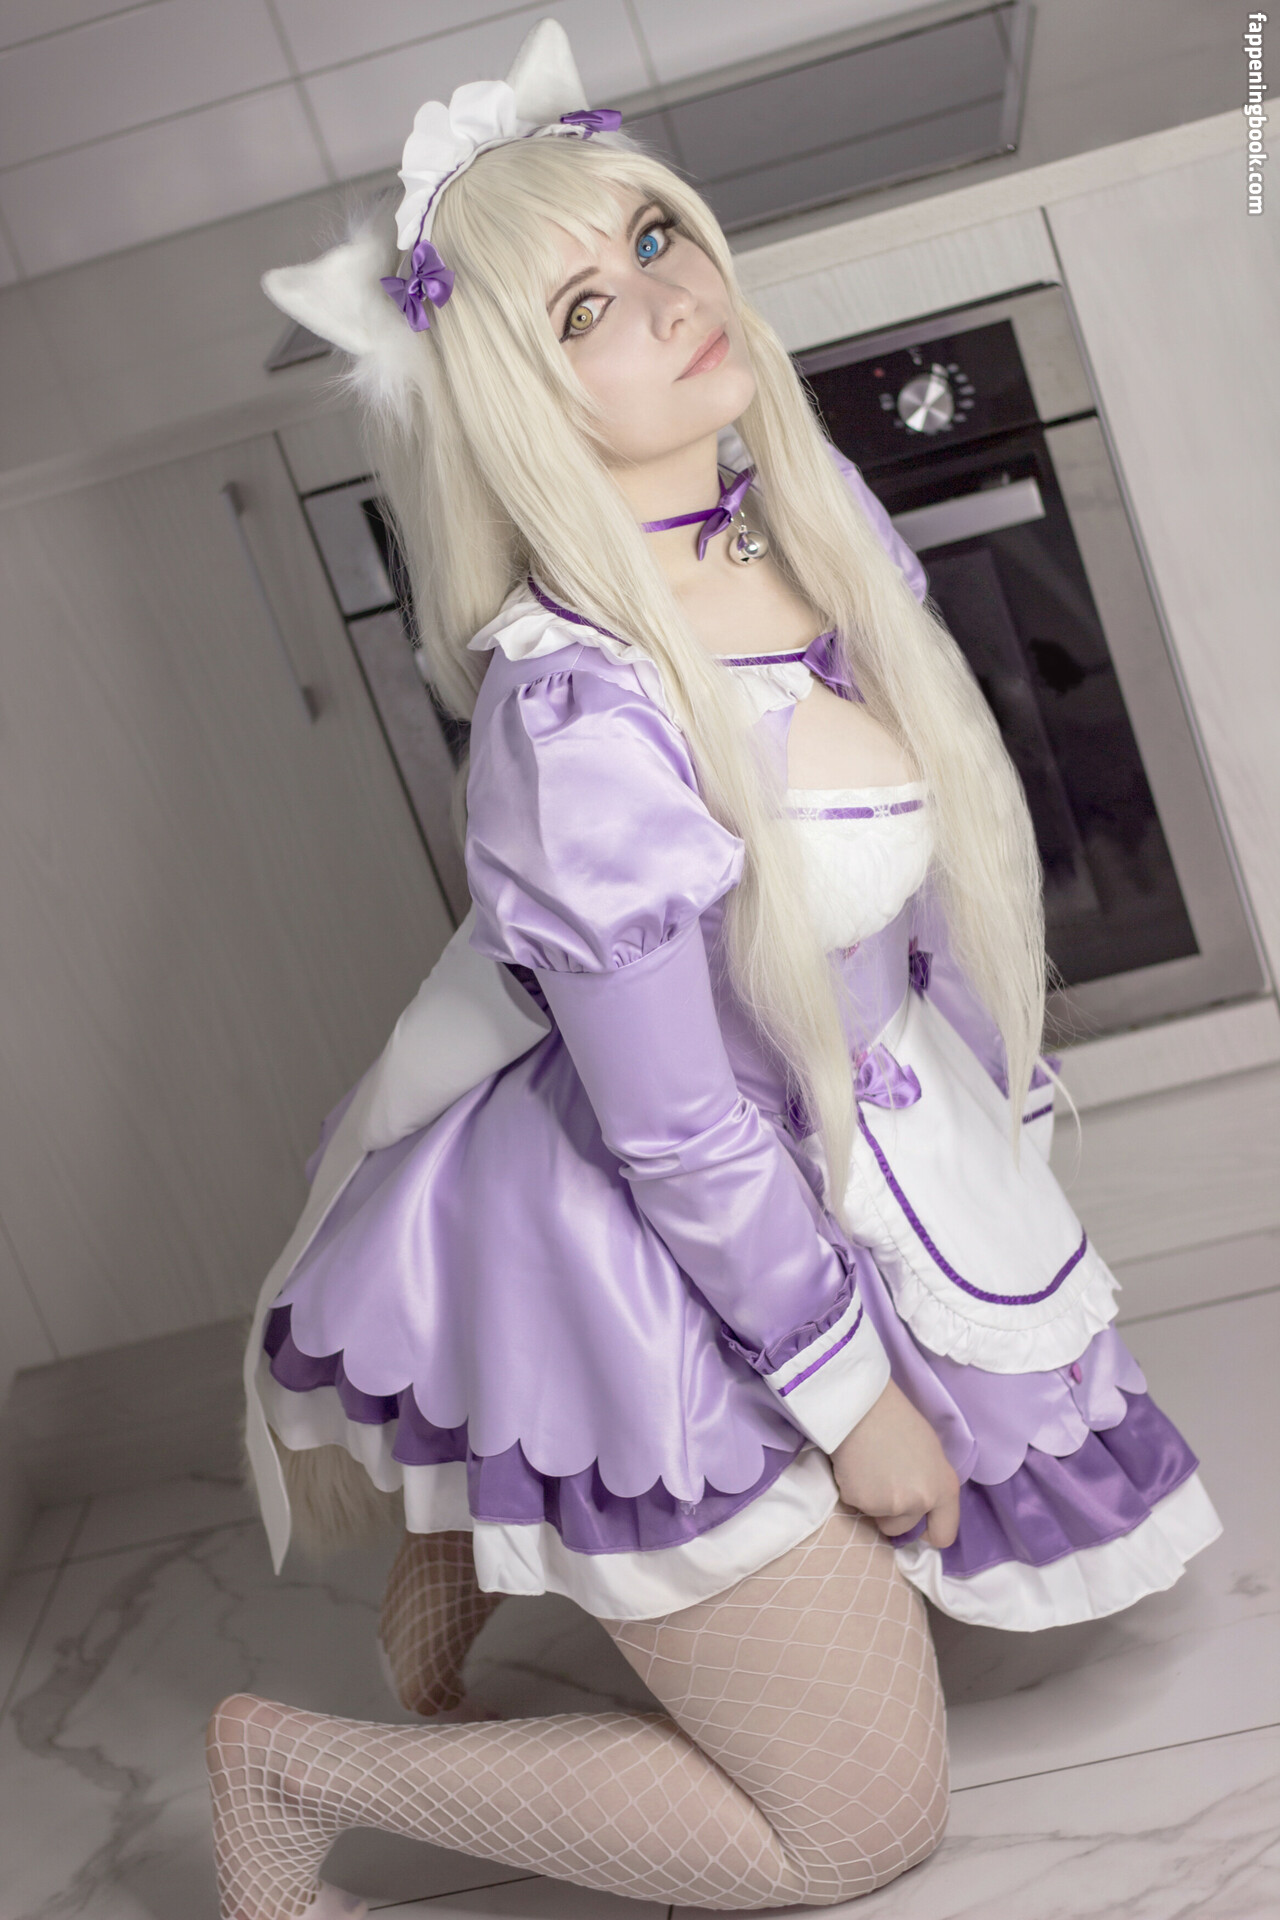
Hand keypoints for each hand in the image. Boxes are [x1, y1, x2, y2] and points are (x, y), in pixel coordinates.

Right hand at [829, 1377, 960, 1548]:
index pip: (944, 1534)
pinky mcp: (860, 1501)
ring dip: (872, 1504)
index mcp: (944, 1489)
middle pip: (903, 1529)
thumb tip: (921, 1505)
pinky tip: (854, 1466)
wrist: (863, 1403)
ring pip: (877, 1518)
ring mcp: (889, 1505)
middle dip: (893, 1513)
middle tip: (883, 1481)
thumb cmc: (899, 1419)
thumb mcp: (930, 1452)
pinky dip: (853, 1491)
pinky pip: (855, 1505)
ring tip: (868, 1470)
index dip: (930, 1531)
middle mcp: (920, 1502)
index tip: (919, 1525)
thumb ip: (931, 1483)